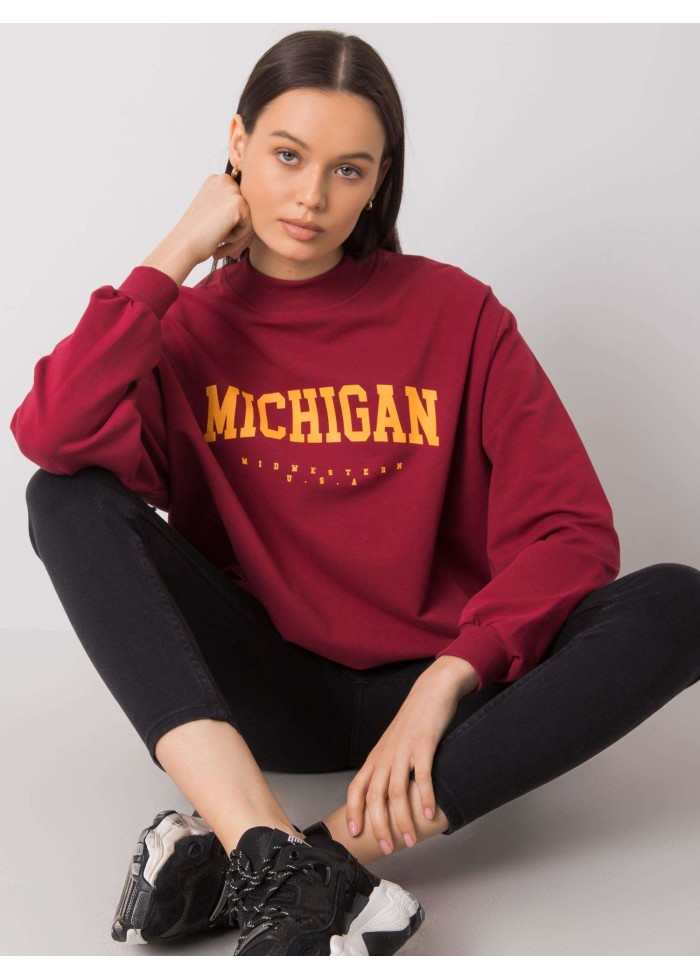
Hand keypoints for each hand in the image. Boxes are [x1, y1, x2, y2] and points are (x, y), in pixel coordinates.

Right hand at [168, 173, 255, 266]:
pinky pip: (251, 226)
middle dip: (240, 235)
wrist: (184, 244)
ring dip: (240, 239)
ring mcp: (231, 189)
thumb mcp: (213, 214)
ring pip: (251, 220)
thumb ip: (231, 210)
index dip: (235, 226)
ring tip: (223, 247)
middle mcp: (224, 180)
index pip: (241, 205)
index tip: (223, 240)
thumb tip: (257, 215)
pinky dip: (240, 238)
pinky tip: (223, 238)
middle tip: (226, 250)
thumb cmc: (196, 235)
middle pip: (248, 211)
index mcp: (217, 181)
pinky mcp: (238, 202)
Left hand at [345, 662, 466, 852]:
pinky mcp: (424, 745)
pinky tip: (429, 814)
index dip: (353, 811)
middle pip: (375, 797)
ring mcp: (403, 751)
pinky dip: (424, 797)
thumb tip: (387, 797)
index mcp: (376, 757)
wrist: (430, 692)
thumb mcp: (394, 745)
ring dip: (402, 819)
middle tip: (386, 847)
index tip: (354, 833)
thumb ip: (389, 768)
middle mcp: (386, 756)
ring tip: (410, 840)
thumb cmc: (413, 722)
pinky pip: (422, 776)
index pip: (357, 788)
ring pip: (396, 792)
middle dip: (378, 825)